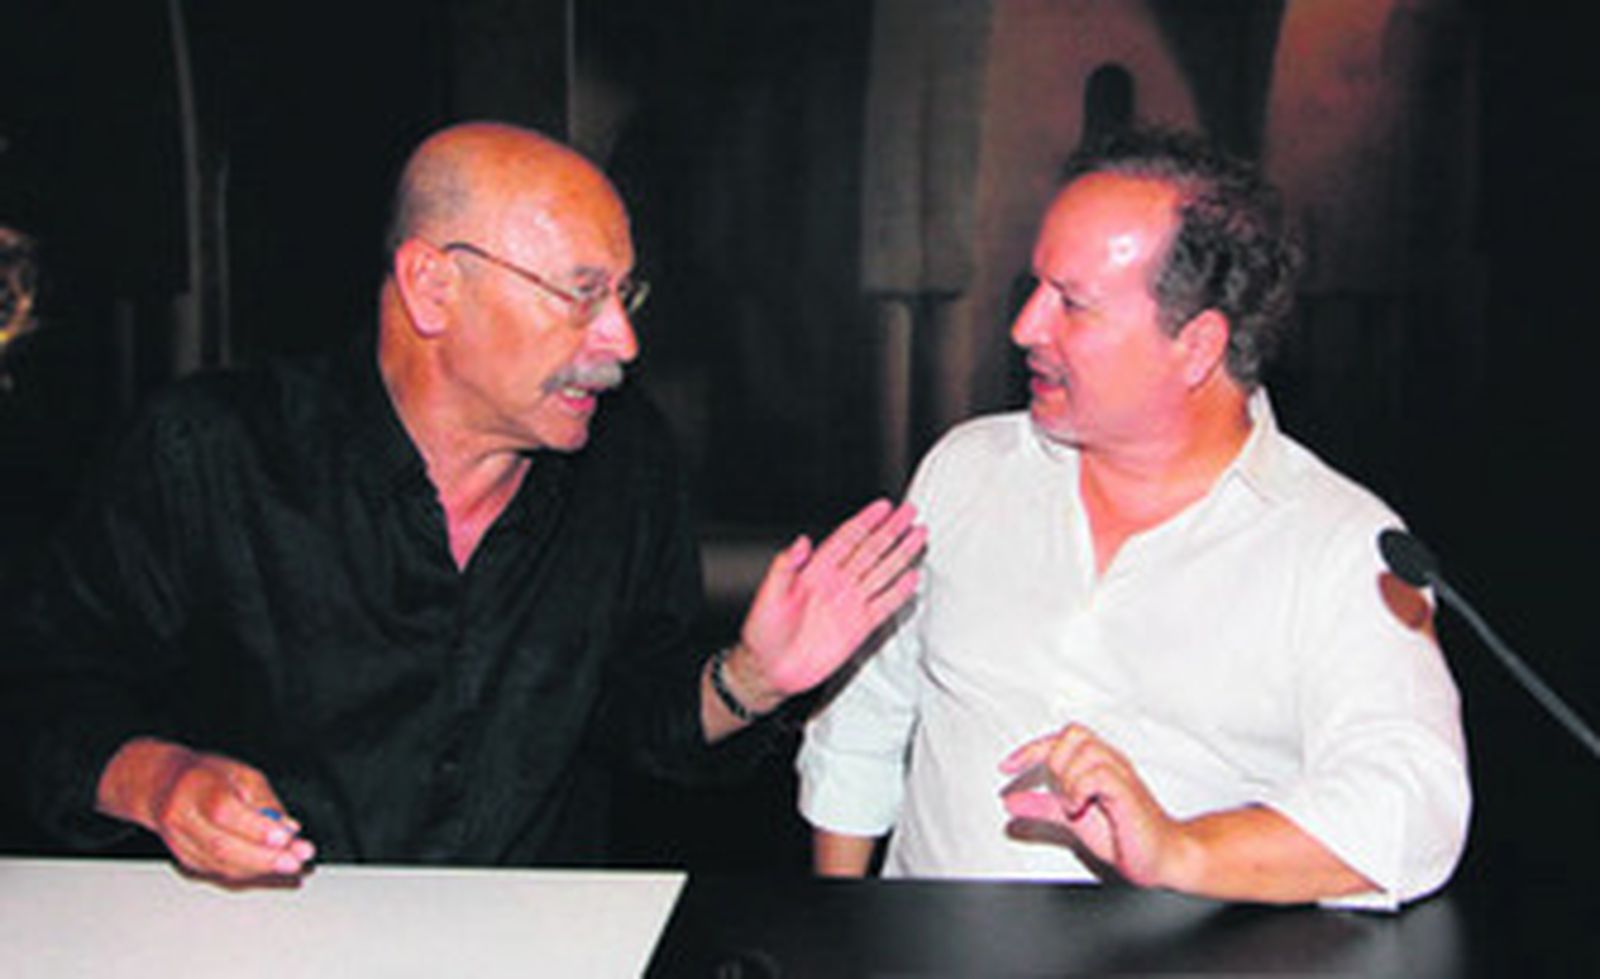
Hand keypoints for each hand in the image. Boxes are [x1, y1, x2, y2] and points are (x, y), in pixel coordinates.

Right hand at [97, 737, 314, 882]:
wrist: (161, 787)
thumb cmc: (205, 776)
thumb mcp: (241, 774)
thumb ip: (265, 801)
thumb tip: (288, 829)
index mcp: (196, 787)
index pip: (223, 813)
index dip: (255, 829)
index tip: (285, 837)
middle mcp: (182, 817)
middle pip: (222, 847)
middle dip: (264, 858)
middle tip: (295, 860)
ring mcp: (179, 842)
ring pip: (222, 866)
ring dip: (261, 869)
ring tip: (291, 864)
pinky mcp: (185, 859)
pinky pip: (220, 872)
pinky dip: (249, 872)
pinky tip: (270, 867)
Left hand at [731, 499, 924, 710]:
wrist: (771, 670)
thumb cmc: (764, 634)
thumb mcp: (768, 595)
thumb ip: (784, 566)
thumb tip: (800, 542)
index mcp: (815, 572)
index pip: (846, 539)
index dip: (865, 521)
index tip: (883, 507)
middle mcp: (836, 584)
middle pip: (870, 550)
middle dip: (891, 531)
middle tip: (909, 513)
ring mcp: (849, 604)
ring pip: (881, 573)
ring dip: (900, 554)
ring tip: (917, 536)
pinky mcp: (858, 627)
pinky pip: (883, 605)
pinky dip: (898, 592)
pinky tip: (911, 579)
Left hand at [999, 724, 1188, 888]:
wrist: (1162, 858)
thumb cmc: (1125, 836)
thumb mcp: (1071, 819)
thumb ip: (1042, 807)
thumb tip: (1011, 802)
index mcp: (1097, 765)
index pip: (1060, 740)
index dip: (1030, 749)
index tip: (1006, 767)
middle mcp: (1110, 763)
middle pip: (1073, 733)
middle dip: (1055, 761)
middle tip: (1060, 793)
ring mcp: (1121, 776)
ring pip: (1085, 750)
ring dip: (1068, 778)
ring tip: (1072, 805)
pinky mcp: (1128, 793)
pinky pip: (1099, 773)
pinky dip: (1080, 788)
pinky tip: (1079, 807)